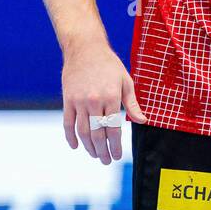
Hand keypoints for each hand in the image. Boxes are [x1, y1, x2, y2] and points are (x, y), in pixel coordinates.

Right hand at [61, 36, 146, 164]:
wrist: (85, 48)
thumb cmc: (109, 64)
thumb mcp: (125, 81)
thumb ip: (132, 104)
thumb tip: (143, 121)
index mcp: (111, 97)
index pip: (113, 129)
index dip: (115, 146)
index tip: (118, 156)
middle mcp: (94, 101)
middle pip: (97, 134)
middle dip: (103, 151)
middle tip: (106, 161)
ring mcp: (78, 101)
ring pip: (83, 131)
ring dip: (89, 147)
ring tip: (95, 155)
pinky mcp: (67, 100)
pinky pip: (68, 123)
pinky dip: (71, 137)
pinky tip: (76, 146)